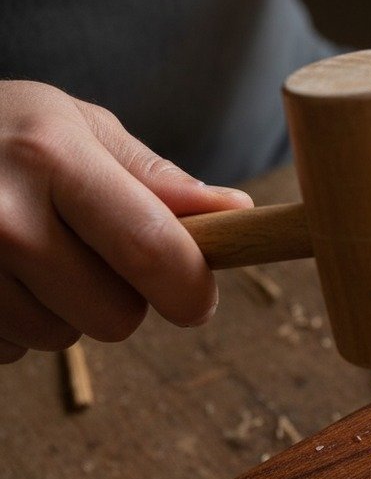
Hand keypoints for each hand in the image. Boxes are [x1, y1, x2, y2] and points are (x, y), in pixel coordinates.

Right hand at [0, 81, 251, 362]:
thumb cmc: (1, 131)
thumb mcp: (77, 128)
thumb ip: (157, 181)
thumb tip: (238, 214)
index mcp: (51, 161)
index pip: (155, 255)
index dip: (191, 290)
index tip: (196, 297)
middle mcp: (1, 218)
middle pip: (115, 317)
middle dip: (120, 296)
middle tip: (88, 250)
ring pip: (62, 339)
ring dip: (63, 309)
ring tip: (28, 253)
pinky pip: (11, 349)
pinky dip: (15, 321)